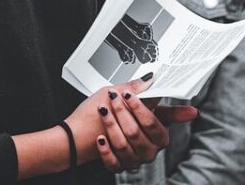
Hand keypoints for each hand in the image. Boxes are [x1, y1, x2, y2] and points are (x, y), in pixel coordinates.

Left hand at [65, 75, 196, 171]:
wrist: (80, 133)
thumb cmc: (101, 113)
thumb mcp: (119, 94)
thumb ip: (137, 89)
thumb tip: (152, 78)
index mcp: (156, 128)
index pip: (164, 119)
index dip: (157, 109)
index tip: (150, 101)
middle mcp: (150, 146)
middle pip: (141, 129)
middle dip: (125, 112)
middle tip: (115, 98)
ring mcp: (136, 158)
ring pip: (126, 142)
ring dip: (112, 124)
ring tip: (104, 111)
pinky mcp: (121, 166)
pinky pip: (115, 159)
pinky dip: (106, 148)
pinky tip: (101, 138)